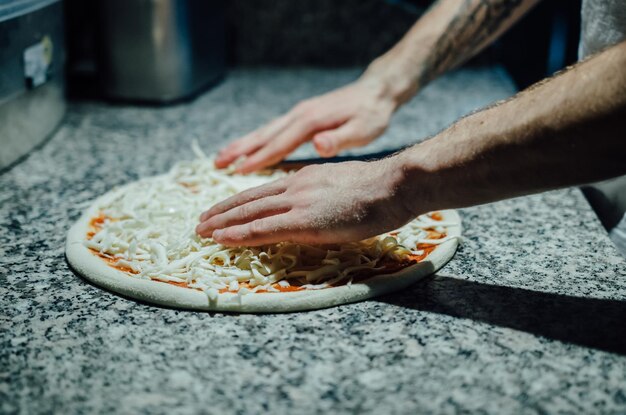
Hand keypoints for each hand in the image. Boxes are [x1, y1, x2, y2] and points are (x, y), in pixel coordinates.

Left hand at [196, 159, 413, 245]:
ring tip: (200, 231)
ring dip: (222, 223)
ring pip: (250, 213)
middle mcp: (295, 187)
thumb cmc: (378, 190)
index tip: (221, 210)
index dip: (238, 202)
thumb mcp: (341, 187)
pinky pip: (264, 228)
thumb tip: (312, 208)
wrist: (393, 186)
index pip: (262, 191)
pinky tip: (222, 239)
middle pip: (249, 200)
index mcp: (304, 179)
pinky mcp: (305, 220)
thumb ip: (320, 196)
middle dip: (222, 212)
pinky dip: (240, 234)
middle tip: (200, 222)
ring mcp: (298, 202)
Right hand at [214, 78, 398, 173]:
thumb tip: (318, 144)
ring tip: (220, 158)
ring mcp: (299, 114)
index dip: (259, 158)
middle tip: (216, 164)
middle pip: (264, 135)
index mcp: (311, 121)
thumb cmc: (373, 115)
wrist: (377, 92)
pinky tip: (247, 148)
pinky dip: (256, 139)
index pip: (280, 143)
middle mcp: (300, 115)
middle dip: (239, 150)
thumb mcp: (364, 129)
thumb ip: (340, 138)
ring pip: (265, 131)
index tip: (237, 171)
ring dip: (242, 144)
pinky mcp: (302, 116)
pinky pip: (273, 130)